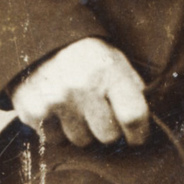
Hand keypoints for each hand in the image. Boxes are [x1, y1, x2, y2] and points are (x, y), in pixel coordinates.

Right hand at [11, 38, 150, 147]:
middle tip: (101, 115)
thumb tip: (150, 126)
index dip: (139, 134)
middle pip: (108, 136)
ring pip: (81, 141)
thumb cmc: (88, 58)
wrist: (40, 42)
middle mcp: (81, 86)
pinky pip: (55, 140)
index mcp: (109, 71)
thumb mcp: (116, 62)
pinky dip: (58, 131)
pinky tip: (58, 111)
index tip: (137, 137)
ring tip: (78, 110)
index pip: (133, 116)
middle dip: (108, 131)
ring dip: (82, 132)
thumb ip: (133, 91)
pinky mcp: (32, 111)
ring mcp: (55, 99)